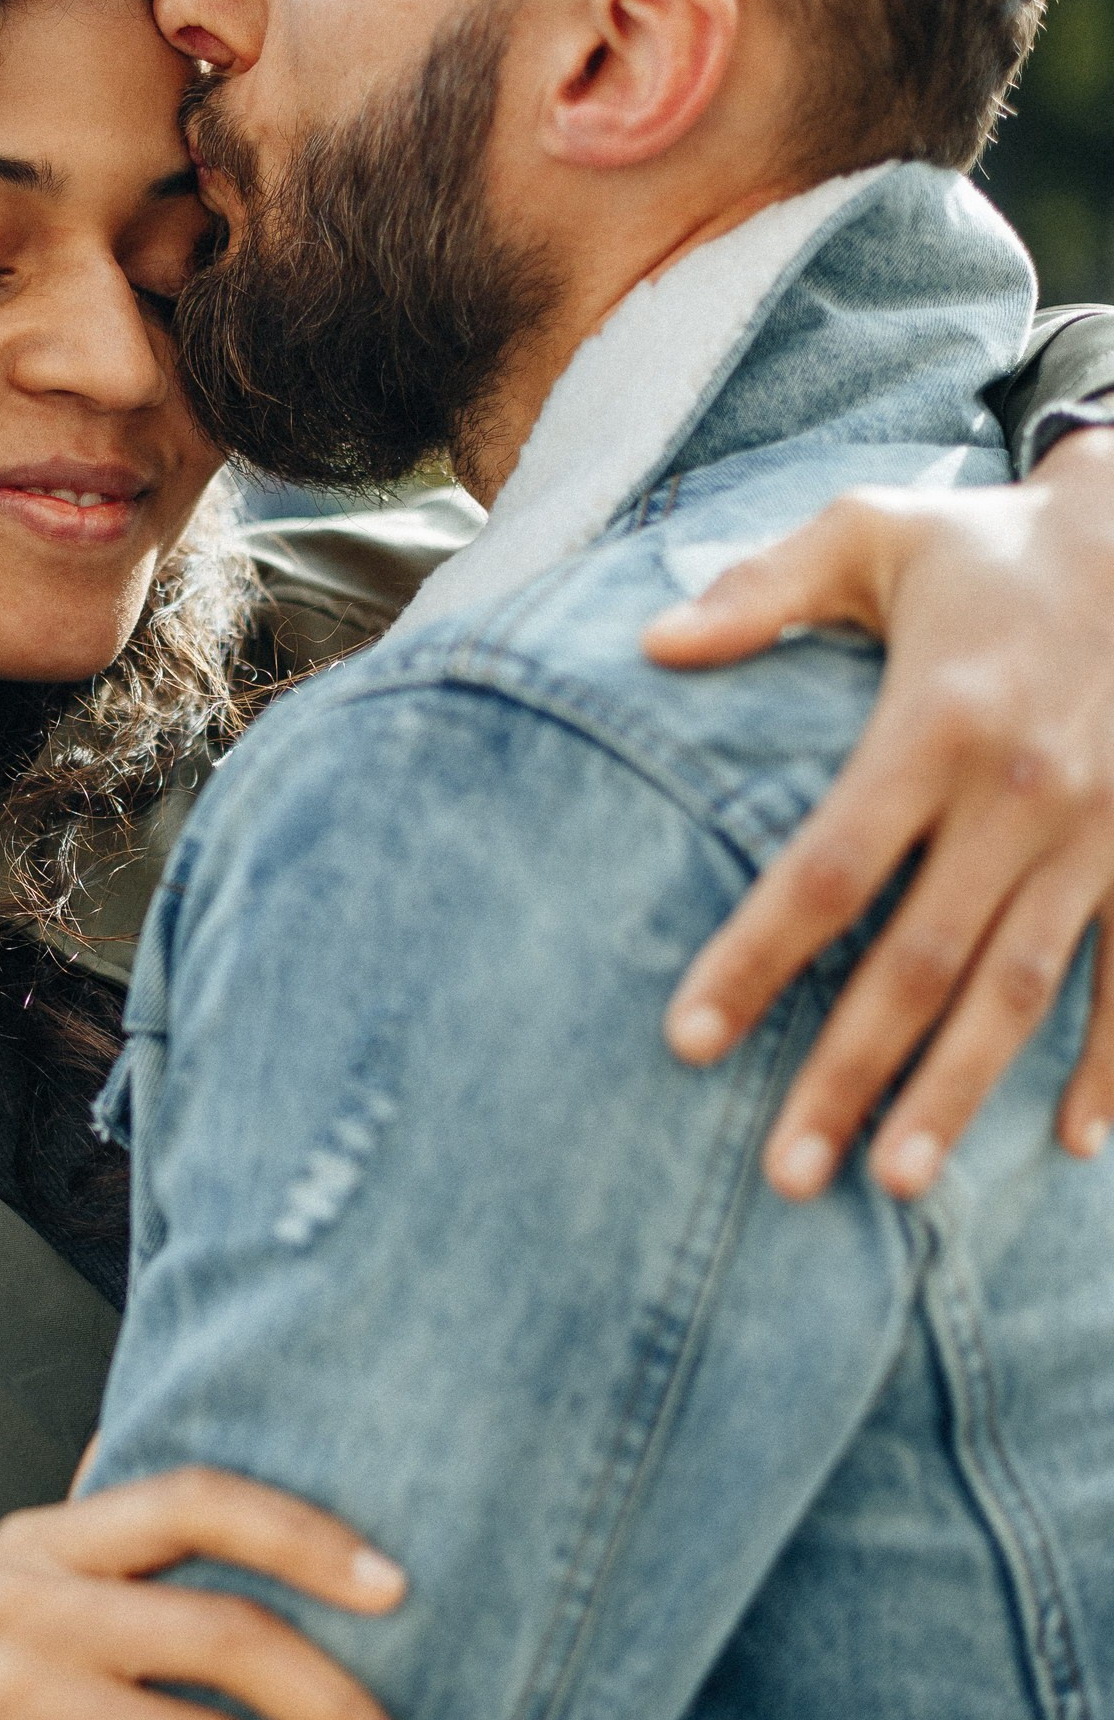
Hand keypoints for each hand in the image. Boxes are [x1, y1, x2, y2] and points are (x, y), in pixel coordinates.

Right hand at [0, 1468, 423, 1719]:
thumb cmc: (5, 1711)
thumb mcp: (43, 1602)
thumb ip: (121, 1532)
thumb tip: (233, 1415)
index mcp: (48, 1542)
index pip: (194, 1500)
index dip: (304, 1536)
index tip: (400, 1589)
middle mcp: (25, 1608)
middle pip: (224, 1635)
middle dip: (341, 1711)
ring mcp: (10, 1708)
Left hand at [644, 430, 1113, 1197]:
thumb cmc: (992, 544)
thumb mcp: (873, 532)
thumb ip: (762, 589)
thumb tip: (651, 645)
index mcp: (935, 722)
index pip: (827, 868)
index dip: (755, 961)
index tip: (688, 1042)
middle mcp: (1021, 792)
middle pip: (920, 960)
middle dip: (850, 1073)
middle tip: (786, 1176)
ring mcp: (1101, 833)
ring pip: (1021, 990)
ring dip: (961, 1093)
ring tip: (898, 1186)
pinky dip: (1113, 1061)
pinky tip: (1071, 1144)